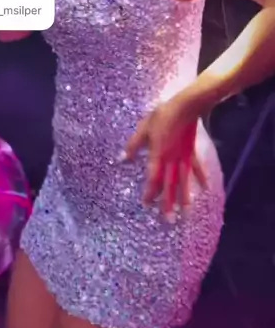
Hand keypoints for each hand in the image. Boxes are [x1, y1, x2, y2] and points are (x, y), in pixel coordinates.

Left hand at [124, 96, 206, 216]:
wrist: (185, 107)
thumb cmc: (161, 116)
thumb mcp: (143, 129)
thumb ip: (134, 145)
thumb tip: (122, 159)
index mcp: (158, 155)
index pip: (153, 178)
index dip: (150, 192)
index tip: (147, 205)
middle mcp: (171, 160)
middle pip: (169, 185)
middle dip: (168, 203)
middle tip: (168, 220)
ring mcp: (183, 157)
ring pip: (183, 181)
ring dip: (184, 197)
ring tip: (186, 213)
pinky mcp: (192, 152)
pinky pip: (196, 168)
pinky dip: (201, 178)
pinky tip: (206, 189)